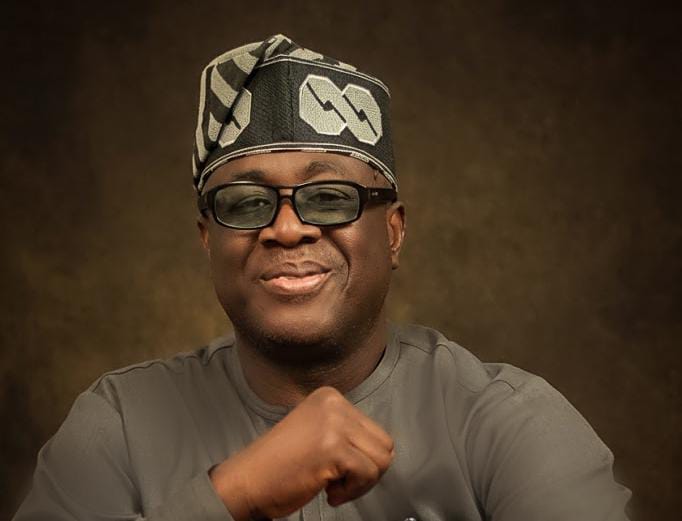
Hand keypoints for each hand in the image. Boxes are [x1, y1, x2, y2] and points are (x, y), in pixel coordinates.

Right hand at [209, 386, 394, 519]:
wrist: (247, 481)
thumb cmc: (280, 465)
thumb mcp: (318, 431)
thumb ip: (347, 430)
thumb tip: (386, 449)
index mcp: (330, 396)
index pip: (375, 430)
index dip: (361, 458)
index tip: (336, 467)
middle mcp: (334, 404)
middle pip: (384, 445)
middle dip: (367, 471)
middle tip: (338, 481)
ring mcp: (334, 424)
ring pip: (381, 460)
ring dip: (360, 483)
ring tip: (332, 485)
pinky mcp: (333, 448)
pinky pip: (368, 474)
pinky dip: (352, 492)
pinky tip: (327, 491)